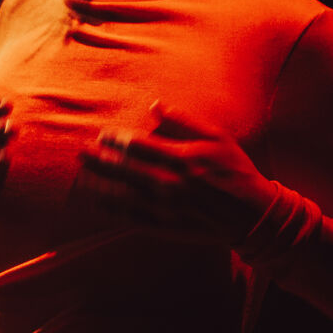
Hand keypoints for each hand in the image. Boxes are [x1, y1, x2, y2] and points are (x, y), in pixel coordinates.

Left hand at [78, 101, 276, 242]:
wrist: (252, 215)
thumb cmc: (235, 171)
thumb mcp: (217, 138)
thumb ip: (184, 121)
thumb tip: (155, 105)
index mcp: (181, 158)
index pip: (138, 145)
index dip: (116, 139)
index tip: (103, 134)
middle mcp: (170, 183)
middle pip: (124, 169)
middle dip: (98, 159)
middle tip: (79, 152)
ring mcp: (166, 207)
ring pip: (122, 194)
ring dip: (99, 184)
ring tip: (82, 175)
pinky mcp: (166, 227)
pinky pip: (131, 218)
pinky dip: (111, 210)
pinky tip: (96, 202)